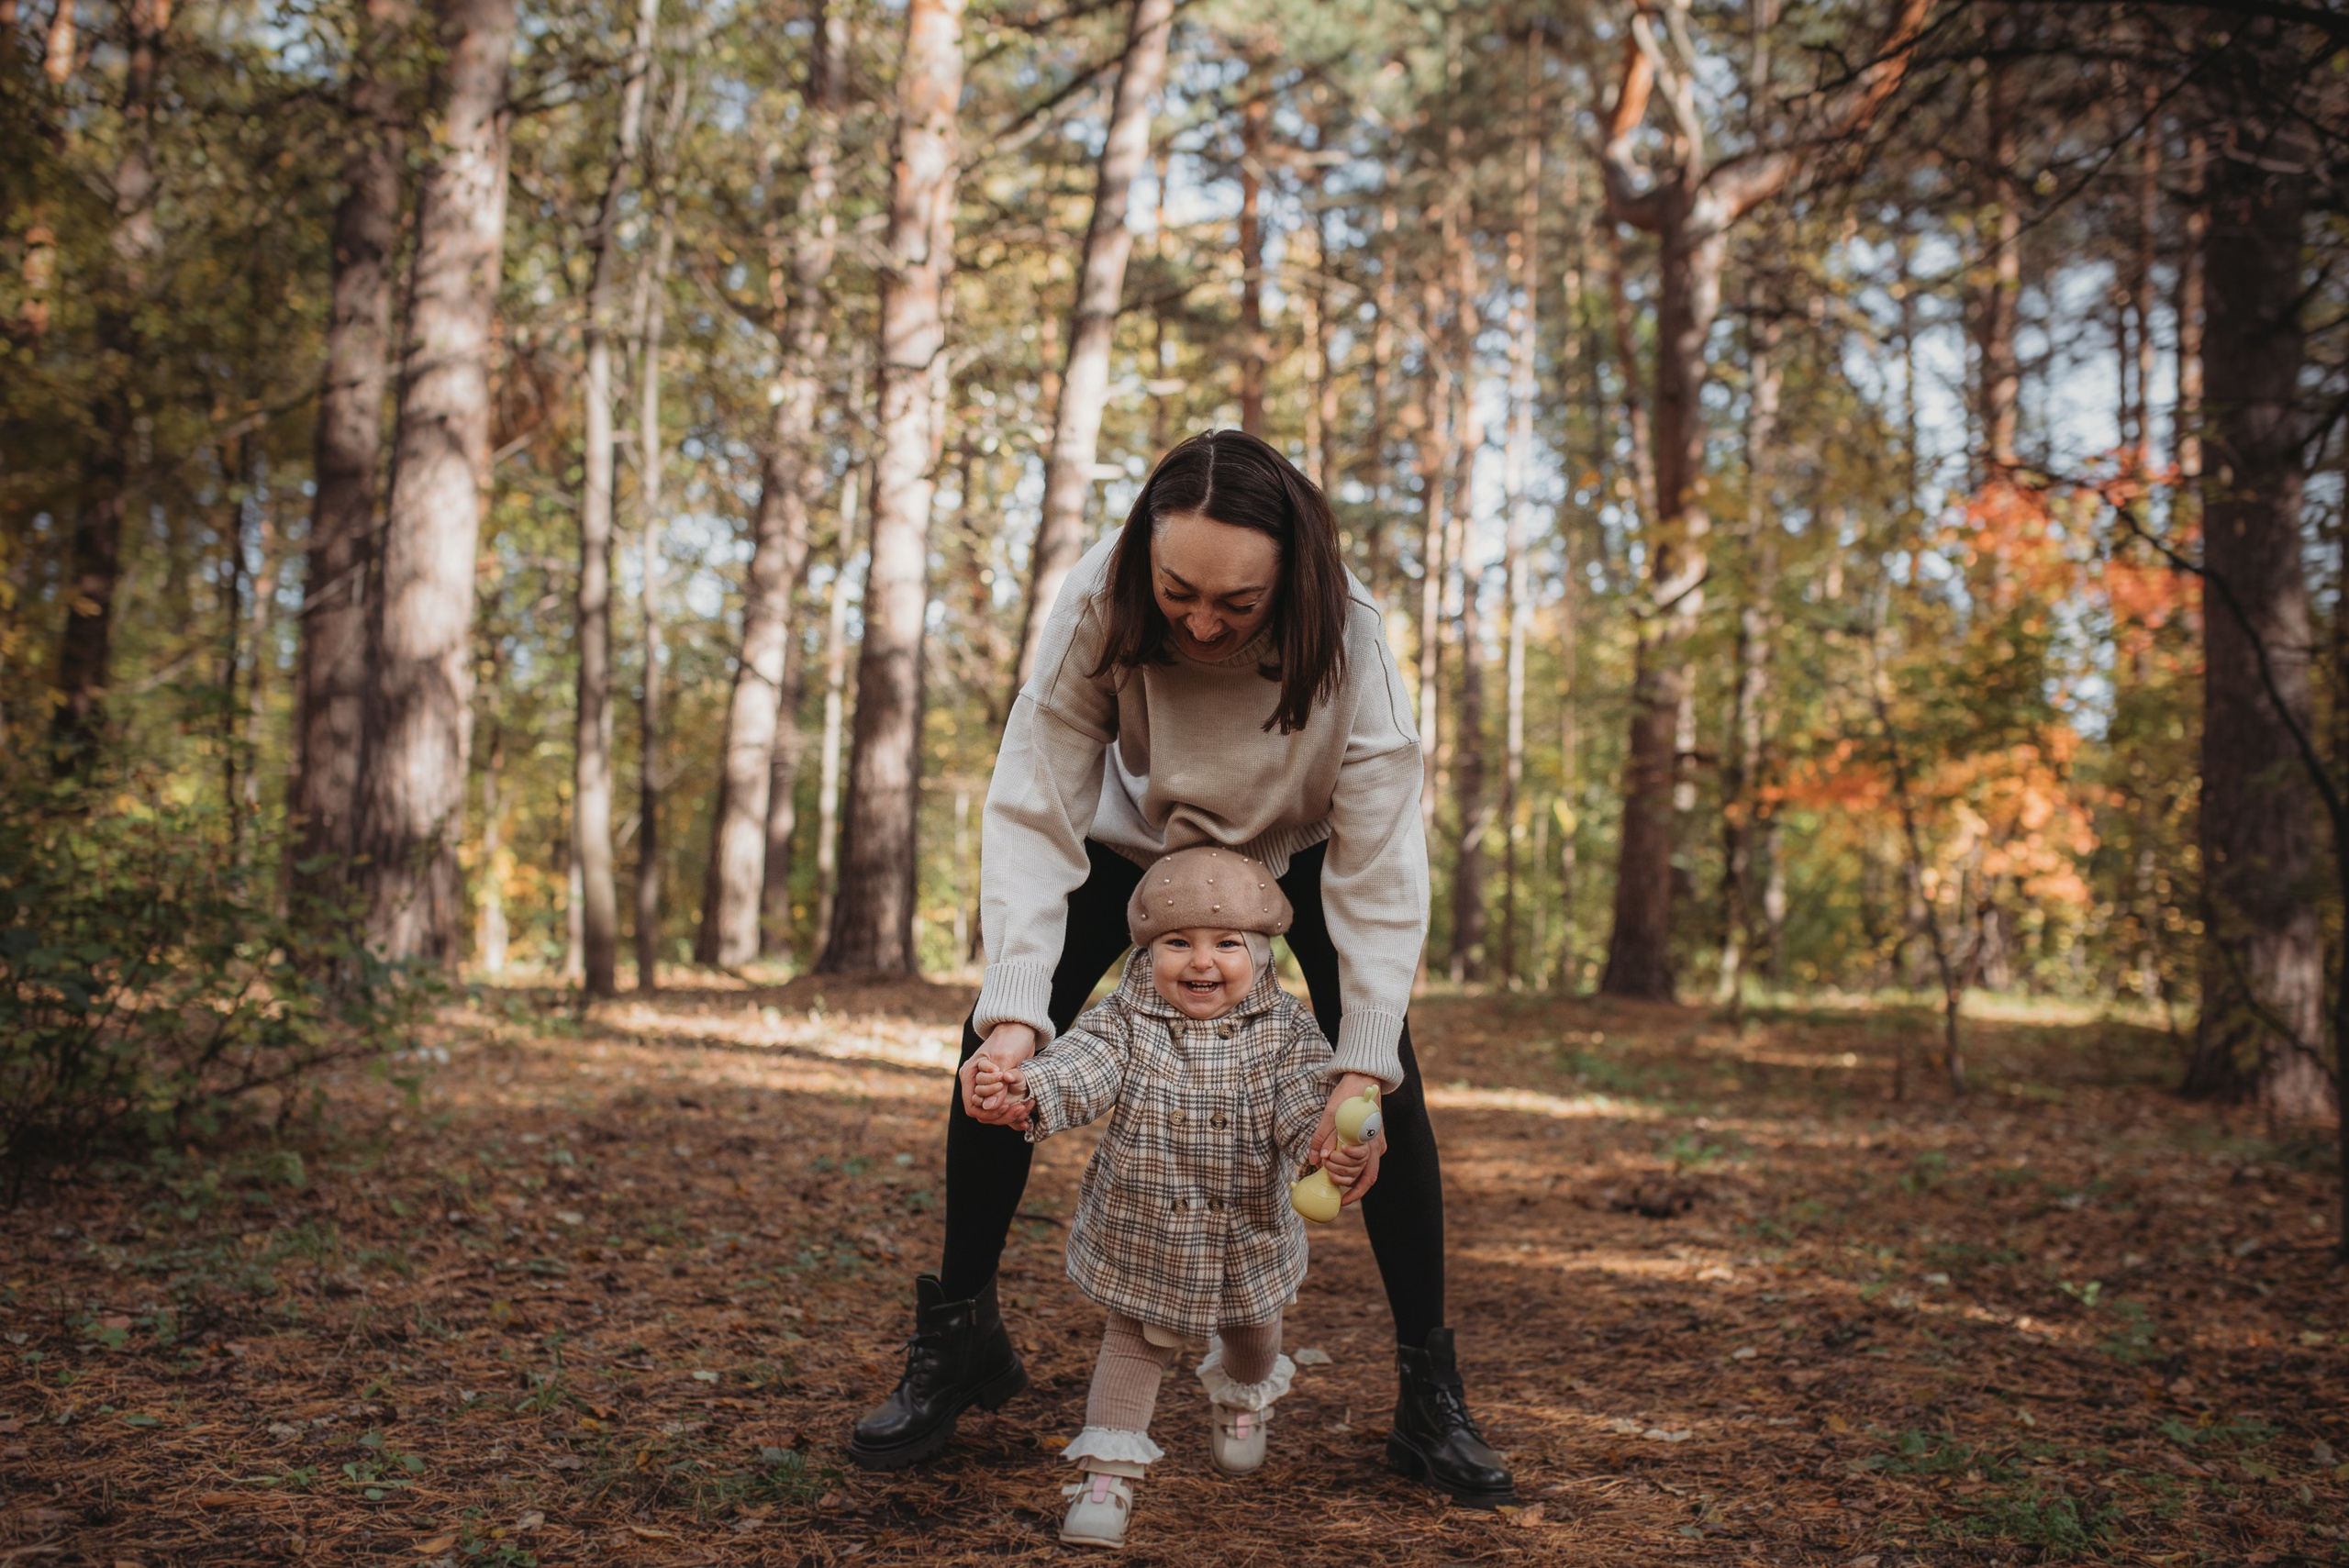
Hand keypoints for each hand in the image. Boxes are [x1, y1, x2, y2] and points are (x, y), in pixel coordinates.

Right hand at [960, 1021, 1038, 1124]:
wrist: (1021, 1028)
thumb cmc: (1011, 1038)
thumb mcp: (1004, 1058)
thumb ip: (997, 1084)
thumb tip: (989, 1106)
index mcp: (969, 1075)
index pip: (972, 1106)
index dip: (988, 1111)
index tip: (1006, 1105)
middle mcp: (975, 1083)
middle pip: (984, 1112)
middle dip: (1002, 1114)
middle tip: (1022, 1107)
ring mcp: (988, 1087)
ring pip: (995, 1112)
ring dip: (1010, 1115)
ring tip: (1027, 1107)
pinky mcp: (1001, 1089)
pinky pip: (1004, 1108)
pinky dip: (1015, 1113)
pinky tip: (1028, 1118)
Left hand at [1308, 1072, 1386, 1207]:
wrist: (1364, 1078)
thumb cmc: (1348, 1094)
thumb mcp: (1330, 1114)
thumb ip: (1322, 1138)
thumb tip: (1315, 1160)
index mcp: (1369, 1141)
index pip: (1364, 1175)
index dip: (1352, 1191)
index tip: (1339, 1197)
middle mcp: (1378, 1145)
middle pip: (1364, 1176)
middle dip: (1344, 1178)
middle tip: (1327, 1171)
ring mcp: (1377, 1143)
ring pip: (1365, 1169)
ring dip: (1347, 1173)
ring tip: (1330, 1166)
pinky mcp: (1373, 1140)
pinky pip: (1365, 1160)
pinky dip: (1352, 1166)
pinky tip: (1338, 1165)